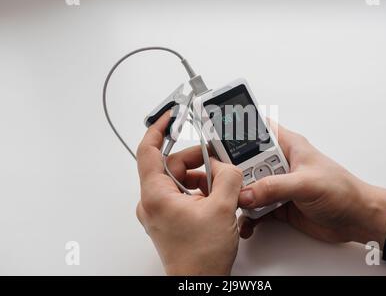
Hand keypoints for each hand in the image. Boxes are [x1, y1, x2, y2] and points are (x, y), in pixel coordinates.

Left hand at [136, 112, 242, 274]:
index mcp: (156, 196)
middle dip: (198, 161)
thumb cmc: (201, 257)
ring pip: (181, 180)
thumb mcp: (222, 209)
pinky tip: (217, 200)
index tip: (169, 116)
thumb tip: (226, 165)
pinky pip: (184, 194)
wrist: (199, 283)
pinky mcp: (170, 218)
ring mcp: (161, 211)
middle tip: (218, 164)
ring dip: (203, 179)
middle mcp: (153, 202)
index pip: (148, 151)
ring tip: (221, 189)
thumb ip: (227, 177)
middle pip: (172, 166)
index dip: (158, 129)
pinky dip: (201, 192)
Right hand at [238, 121, 385, 247]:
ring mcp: (277, 184)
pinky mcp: (277, 204)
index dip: (238, 129)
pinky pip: (255, 208)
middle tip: (225, 180)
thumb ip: (275, 186)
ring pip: (248, 185)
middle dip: (234, 171)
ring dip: (240, 195)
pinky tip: (247, 221)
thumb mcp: (306, 183)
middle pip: (246, 161)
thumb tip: (247, 192)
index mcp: (288, 147)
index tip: (217, 135)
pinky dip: (248, 215)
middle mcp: (280, 164)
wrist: (356, 219)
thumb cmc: (342, 191)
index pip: (258, 129)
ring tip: (235, 202)